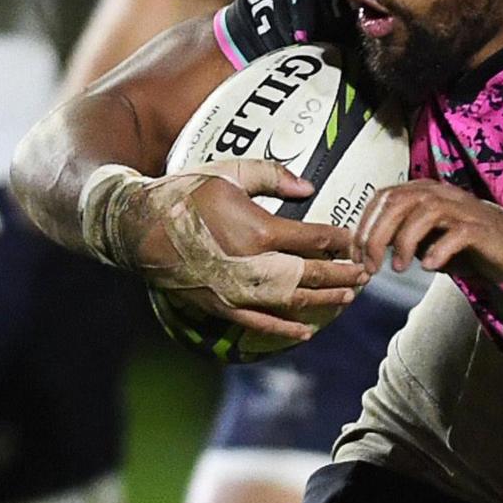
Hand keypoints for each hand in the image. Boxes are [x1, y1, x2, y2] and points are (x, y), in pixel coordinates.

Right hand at [121, 160, 368, 341]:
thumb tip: (308, 188)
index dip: (339, 240)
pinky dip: (285, 329)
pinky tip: (307, 331)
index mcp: (259, 230)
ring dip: (324, 300)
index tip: (353, 239)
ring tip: (349, 296)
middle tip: (365, 272)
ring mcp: (237, 290)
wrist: (136, 226)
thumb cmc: (183, 192)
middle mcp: (253, 266)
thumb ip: (272, 175)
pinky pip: (260, 323)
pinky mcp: (221, 306)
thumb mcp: (228, 171)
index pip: (314, 239)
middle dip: (342, 273)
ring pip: (293, 300)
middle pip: (312, 274)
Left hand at [353, 180, 502, 282]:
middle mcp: (442, 194)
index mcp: (426, 193)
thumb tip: (372, 250)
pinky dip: (439, 249)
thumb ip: (406, 238)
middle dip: (376, 235)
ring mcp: (464, 209)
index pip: (384, 197)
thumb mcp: (432, 241)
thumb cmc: (475, 245)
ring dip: (404, 241)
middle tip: (370, 266)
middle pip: (398, 202)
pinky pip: (457, 232)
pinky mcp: (483, 228)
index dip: (364, 226)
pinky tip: (430, 267)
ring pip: (424, 211)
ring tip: (399, 269)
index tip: (357, 256)